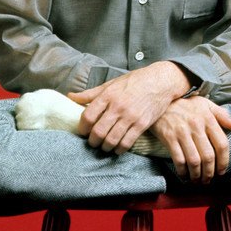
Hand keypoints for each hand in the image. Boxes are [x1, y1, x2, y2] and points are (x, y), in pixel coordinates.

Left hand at [68, 61, 189, 152]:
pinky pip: (126, 143)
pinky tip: (117, 148)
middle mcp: (118, 106)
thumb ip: (90, 93)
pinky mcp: (142, 124)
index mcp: (108, 95)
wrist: (160, 81)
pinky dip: (119, 149)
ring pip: (111, 140)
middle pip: (98, 132)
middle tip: (93, 142)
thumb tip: (70, 97)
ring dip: (105, 147)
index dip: (82, 128)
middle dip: (92, 141)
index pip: (87, 117)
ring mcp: (130, 116)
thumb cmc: (134, 81)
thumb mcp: (111, 84)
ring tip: (105, 145)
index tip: (83, 132)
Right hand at [150, 96, 230, 183]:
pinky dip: (183, 171)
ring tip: (197, 180)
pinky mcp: (169, 138)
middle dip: (210, 173)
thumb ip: (221, 115)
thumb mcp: (205, 104)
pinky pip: (178, 160)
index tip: (221, 170)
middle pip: (208, 156)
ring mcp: (182, 132)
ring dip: (197, 175)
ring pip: (194, 161)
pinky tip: (184, 174)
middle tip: (208, 179)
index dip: (224, 161)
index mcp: (208, 118)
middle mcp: (197, 126)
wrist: (162, 100)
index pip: (222, 144)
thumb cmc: (186, 104)